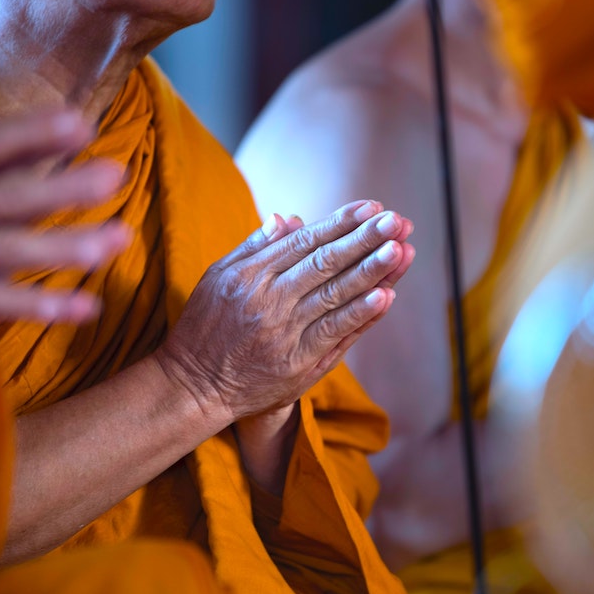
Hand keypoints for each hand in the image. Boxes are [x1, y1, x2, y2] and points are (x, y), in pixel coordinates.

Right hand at [157, 200, 415, 423]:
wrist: (193, 386)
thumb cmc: (206, 326)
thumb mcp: (219, 277)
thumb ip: (254, 247)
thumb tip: (288, 217)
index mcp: (251, 274)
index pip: (305, 242)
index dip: (341, 223)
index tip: (372, 207)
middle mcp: (269, 300)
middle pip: (324, 263)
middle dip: (364, 240)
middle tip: (396, 221)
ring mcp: (284, 333)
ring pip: (334, 296)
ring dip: (370, 272)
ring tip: (400, 250)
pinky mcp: (296, 363)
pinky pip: (333, 334)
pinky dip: (360, 315)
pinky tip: (385, 297)